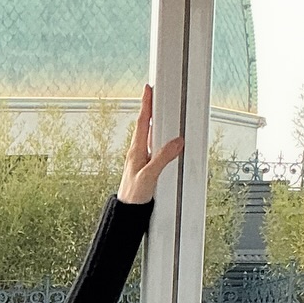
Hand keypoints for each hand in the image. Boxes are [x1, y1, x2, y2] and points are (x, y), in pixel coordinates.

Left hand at [117, 83, 183, 204]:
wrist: (127, 213)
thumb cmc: (134, 196)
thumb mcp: (150, 175)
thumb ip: (163, 158)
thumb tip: (176, 142)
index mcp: (136, 151)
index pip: (142, 122)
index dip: (145, 104)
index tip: (147, 89)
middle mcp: (136, 153)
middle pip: (144, 125)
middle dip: (149, 109)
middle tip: (152, 94)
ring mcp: (139, 160)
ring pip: (148, 136)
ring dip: (152, 123)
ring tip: (157, 111)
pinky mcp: (144, 168)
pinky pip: (151, 148)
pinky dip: (156, 139)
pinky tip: (160, 139)